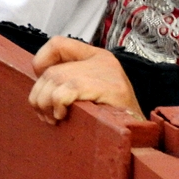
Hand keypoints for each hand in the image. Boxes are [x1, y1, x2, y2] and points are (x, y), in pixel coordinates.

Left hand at [28, 36, 144, 124]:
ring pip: (55, 80)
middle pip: (51, 71)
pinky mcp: (110, 88)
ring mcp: (107, 73)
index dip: (41, 62)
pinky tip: (64, 115)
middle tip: (47, 114)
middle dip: (40, 96)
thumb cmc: (111, 116)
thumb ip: (68, 82)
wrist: (140, 134)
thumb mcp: (89, 91)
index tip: (46, 86)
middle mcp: (102, 60)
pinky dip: (58, 105)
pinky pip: (66, 91)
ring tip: (55, 118)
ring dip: (46, 104)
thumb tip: (39, 85)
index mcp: (97, 57)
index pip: (58, 44)